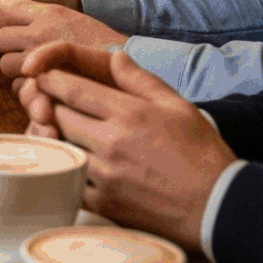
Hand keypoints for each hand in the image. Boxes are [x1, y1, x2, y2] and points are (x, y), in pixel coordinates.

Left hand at [0, 0, 124, 77]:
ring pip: (5, 62)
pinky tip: (39, 84)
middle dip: (8, 47)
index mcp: (49, 11)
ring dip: (15, 68)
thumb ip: (28, 9)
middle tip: (25, 54)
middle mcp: (42, 30)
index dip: (4, 22)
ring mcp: (43, 57)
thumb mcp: (65, 15)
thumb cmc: (96, 41)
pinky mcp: (46, 81)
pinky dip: (24, 87)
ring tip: (35, 70)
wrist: (127, 64)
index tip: (14, 31)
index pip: (3, 9)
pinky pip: (17, 84)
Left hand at [21, 42, 227, 251]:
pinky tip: (72, 162)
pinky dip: (64, 168)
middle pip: (57, 116)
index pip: (71, 89)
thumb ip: (141, 79)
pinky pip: (67, 181)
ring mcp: (104, 176)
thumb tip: (116, 56)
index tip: (45, 76)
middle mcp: (110, 143)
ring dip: (55, 137)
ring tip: (59, 130)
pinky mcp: (103, 203)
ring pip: (58, 148)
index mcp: (128, 114)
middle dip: (50, 105)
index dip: (51, 79)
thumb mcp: (177, 106)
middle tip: (50, 102)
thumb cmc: (201, 154)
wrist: (216, 206)